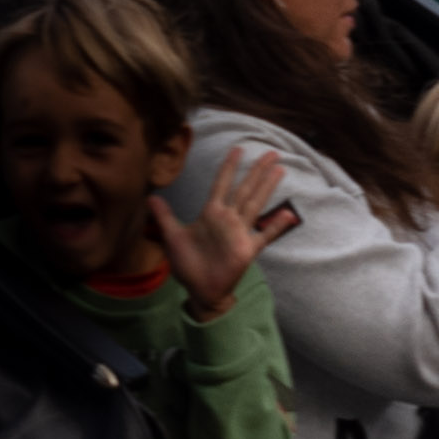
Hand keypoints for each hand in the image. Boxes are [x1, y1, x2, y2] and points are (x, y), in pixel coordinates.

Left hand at [160, 147, 283, 317]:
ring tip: (279, 170)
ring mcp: (240, 232)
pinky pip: (265, 235)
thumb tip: (150, 197)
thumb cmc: (188, 264)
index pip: (221, 184)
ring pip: (256, 204)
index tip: (238, 149)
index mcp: (211, 213)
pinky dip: (276, 226)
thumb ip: (164, 216)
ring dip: (267, 187)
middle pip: (244, 188)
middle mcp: (228, 219)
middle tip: (271, 152)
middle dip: (257, 170)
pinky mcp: (247, 249)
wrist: (199, 290)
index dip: (229, 167)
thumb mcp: (172, 237)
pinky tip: (289, 214)